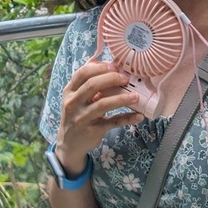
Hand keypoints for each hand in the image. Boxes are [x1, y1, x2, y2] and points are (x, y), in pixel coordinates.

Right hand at [54, 60, 144, 175]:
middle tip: (126, 78)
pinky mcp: (93, 130)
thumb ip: (86, 83)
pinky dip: (127, 118)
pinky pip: (112, 122)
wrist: (69, 143)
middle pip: (92, 85)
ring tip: (135, 96)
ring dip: (121, 98)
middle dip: (111, 79)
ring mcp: (82, 117)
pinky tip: (138, 116)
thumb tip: (105, 64)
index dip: (100, 68)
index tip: (114, 66)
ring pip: (103, 104)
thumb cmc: (76, 115)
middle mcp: (73, 103)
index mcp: (69, 91)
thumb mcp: (75, 98)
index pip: (82, 73)